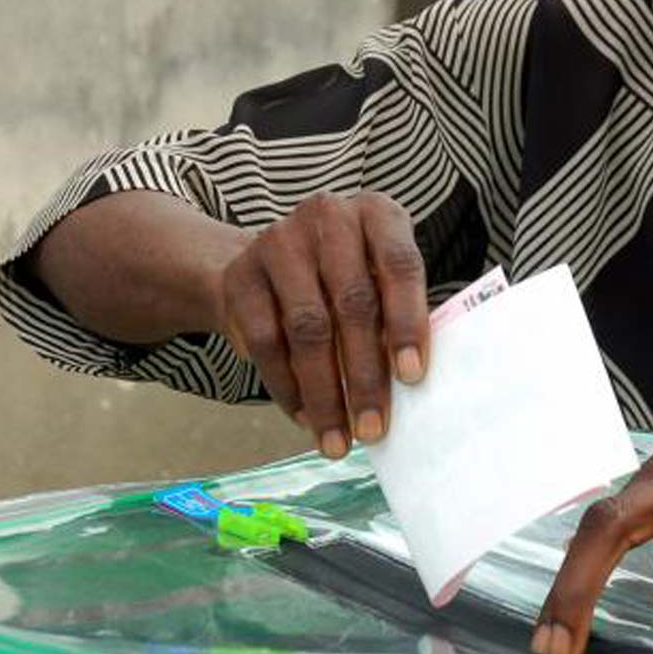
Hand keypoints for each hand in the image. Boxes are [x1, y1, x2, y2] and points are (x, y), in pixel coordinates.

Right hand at [217, 191, 428, 457]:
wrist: (266, 264)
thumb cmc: (344, 281)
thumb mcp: (378, 280)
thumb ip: (395, 317)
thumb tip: (412, 387)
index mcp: (376, 214)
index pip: (399, 266)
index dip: (408, 322)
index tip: (412, 377)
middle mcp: (328, 217)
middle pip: (352, 302)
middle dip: (365, 375)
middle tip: (373, 428)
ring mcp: (279, 241)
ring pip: (307, 329)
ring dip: (325, 394)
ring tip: (338, 439)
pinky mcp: (241, 274)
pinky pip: (266, 341)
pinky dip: (287, 388)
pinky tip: (304, 418)